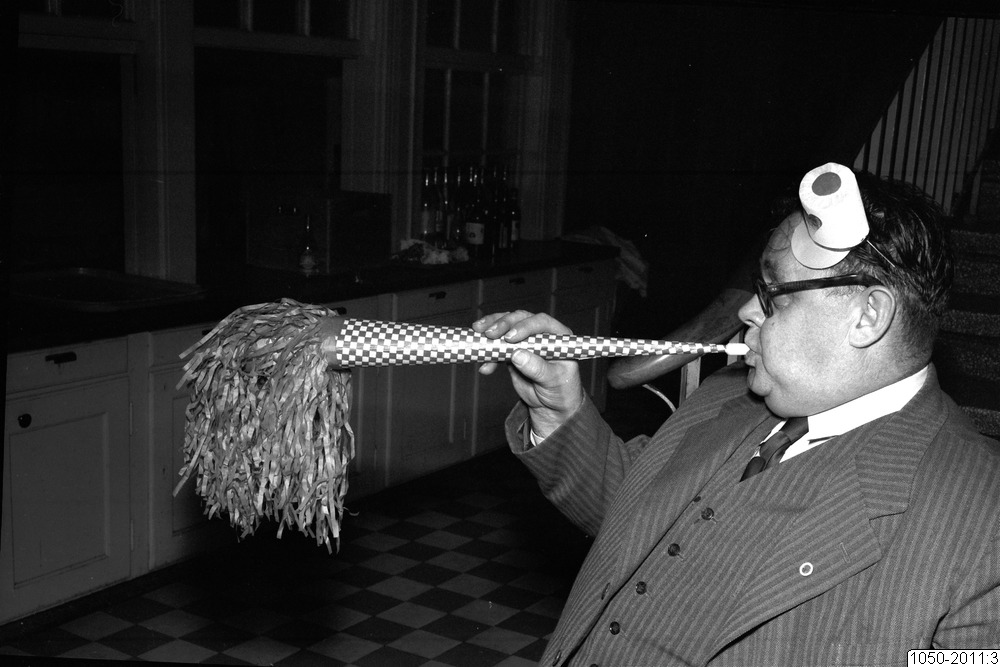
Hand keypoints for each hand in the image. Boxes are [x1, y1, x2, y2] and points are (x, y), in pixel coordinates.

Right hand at [472, 310, 585, 438]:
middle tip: (489, 334)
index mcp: (558, 336)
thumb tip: (517, 354)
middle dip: (503, 324)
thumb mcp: (553, 381)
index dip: (525, 326)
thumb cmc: (560, 392)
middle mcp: (541, 334)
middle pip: (520, 319)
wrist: (550, 406)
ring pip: (507, 327)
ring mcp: (525, 341)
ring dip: (491, 328)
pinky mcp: (512, 351)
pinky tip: (484, 366)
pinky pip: (498, 345)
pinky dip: (487, 352)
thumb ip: (537, 368)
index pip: (541, 322)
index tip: (510, 337)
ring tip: (478, 335)